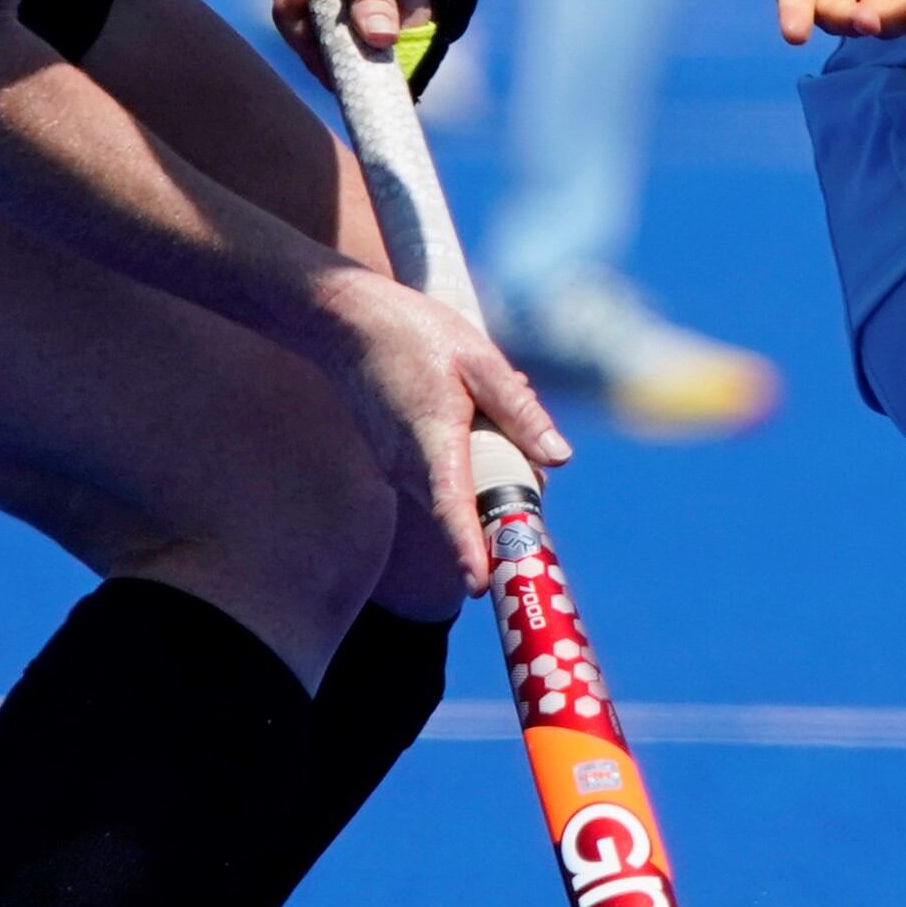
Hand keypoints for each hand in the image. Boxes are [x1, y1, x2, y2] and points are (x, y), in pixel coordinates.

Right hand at [293, 259, 571, 594]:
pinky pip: (443, 477)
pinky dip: (468, 459)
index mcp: (433, 442)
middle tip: (533, 469)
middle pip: (468, 509)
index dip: (469, 549)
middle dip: (507, 501)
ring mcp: (398, 468)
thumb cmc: (413, 334)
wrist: (345, 322)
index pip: (453, 509)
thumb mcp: (479, 360)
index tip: (482, 584)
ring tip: (488, 411)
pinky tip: (469, 411)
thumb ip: (520, 411)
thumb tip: (560, 459)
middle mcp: (409, 467)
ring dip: (489, 473)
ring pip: (458, 493)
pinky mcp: (396, 462)